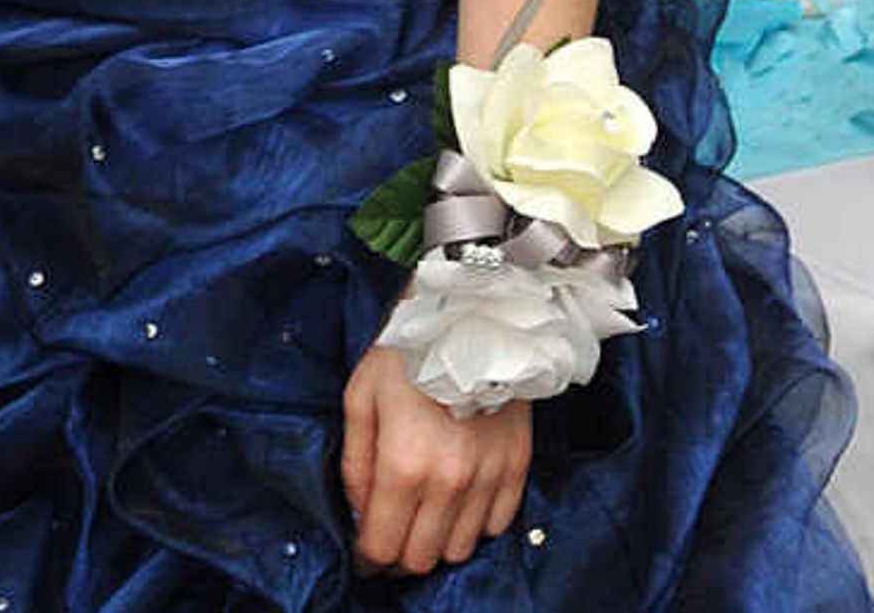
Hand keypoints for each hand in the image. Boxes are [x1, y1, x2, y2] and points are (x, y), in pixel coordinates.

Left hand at [340, 336, 532, 575]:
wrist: (474, 314)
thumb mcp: (360, 398)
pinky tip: (461, 503)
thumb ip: (356, 464)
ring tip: (426, 519)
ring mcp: (488, 475)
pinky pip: (498, 524)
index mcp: (403, 463)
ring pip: (461, 549)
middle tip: (392, 539)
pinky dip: (476, 524)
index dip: (368, 559)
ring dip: (439, 543)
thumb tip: (360, 511)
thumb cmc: (409, 352)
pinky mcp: (517, 465)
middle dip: (400, 557)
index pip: (383, 546)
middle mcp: (449, 480)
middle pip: (422, 558)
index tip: (364, 555)